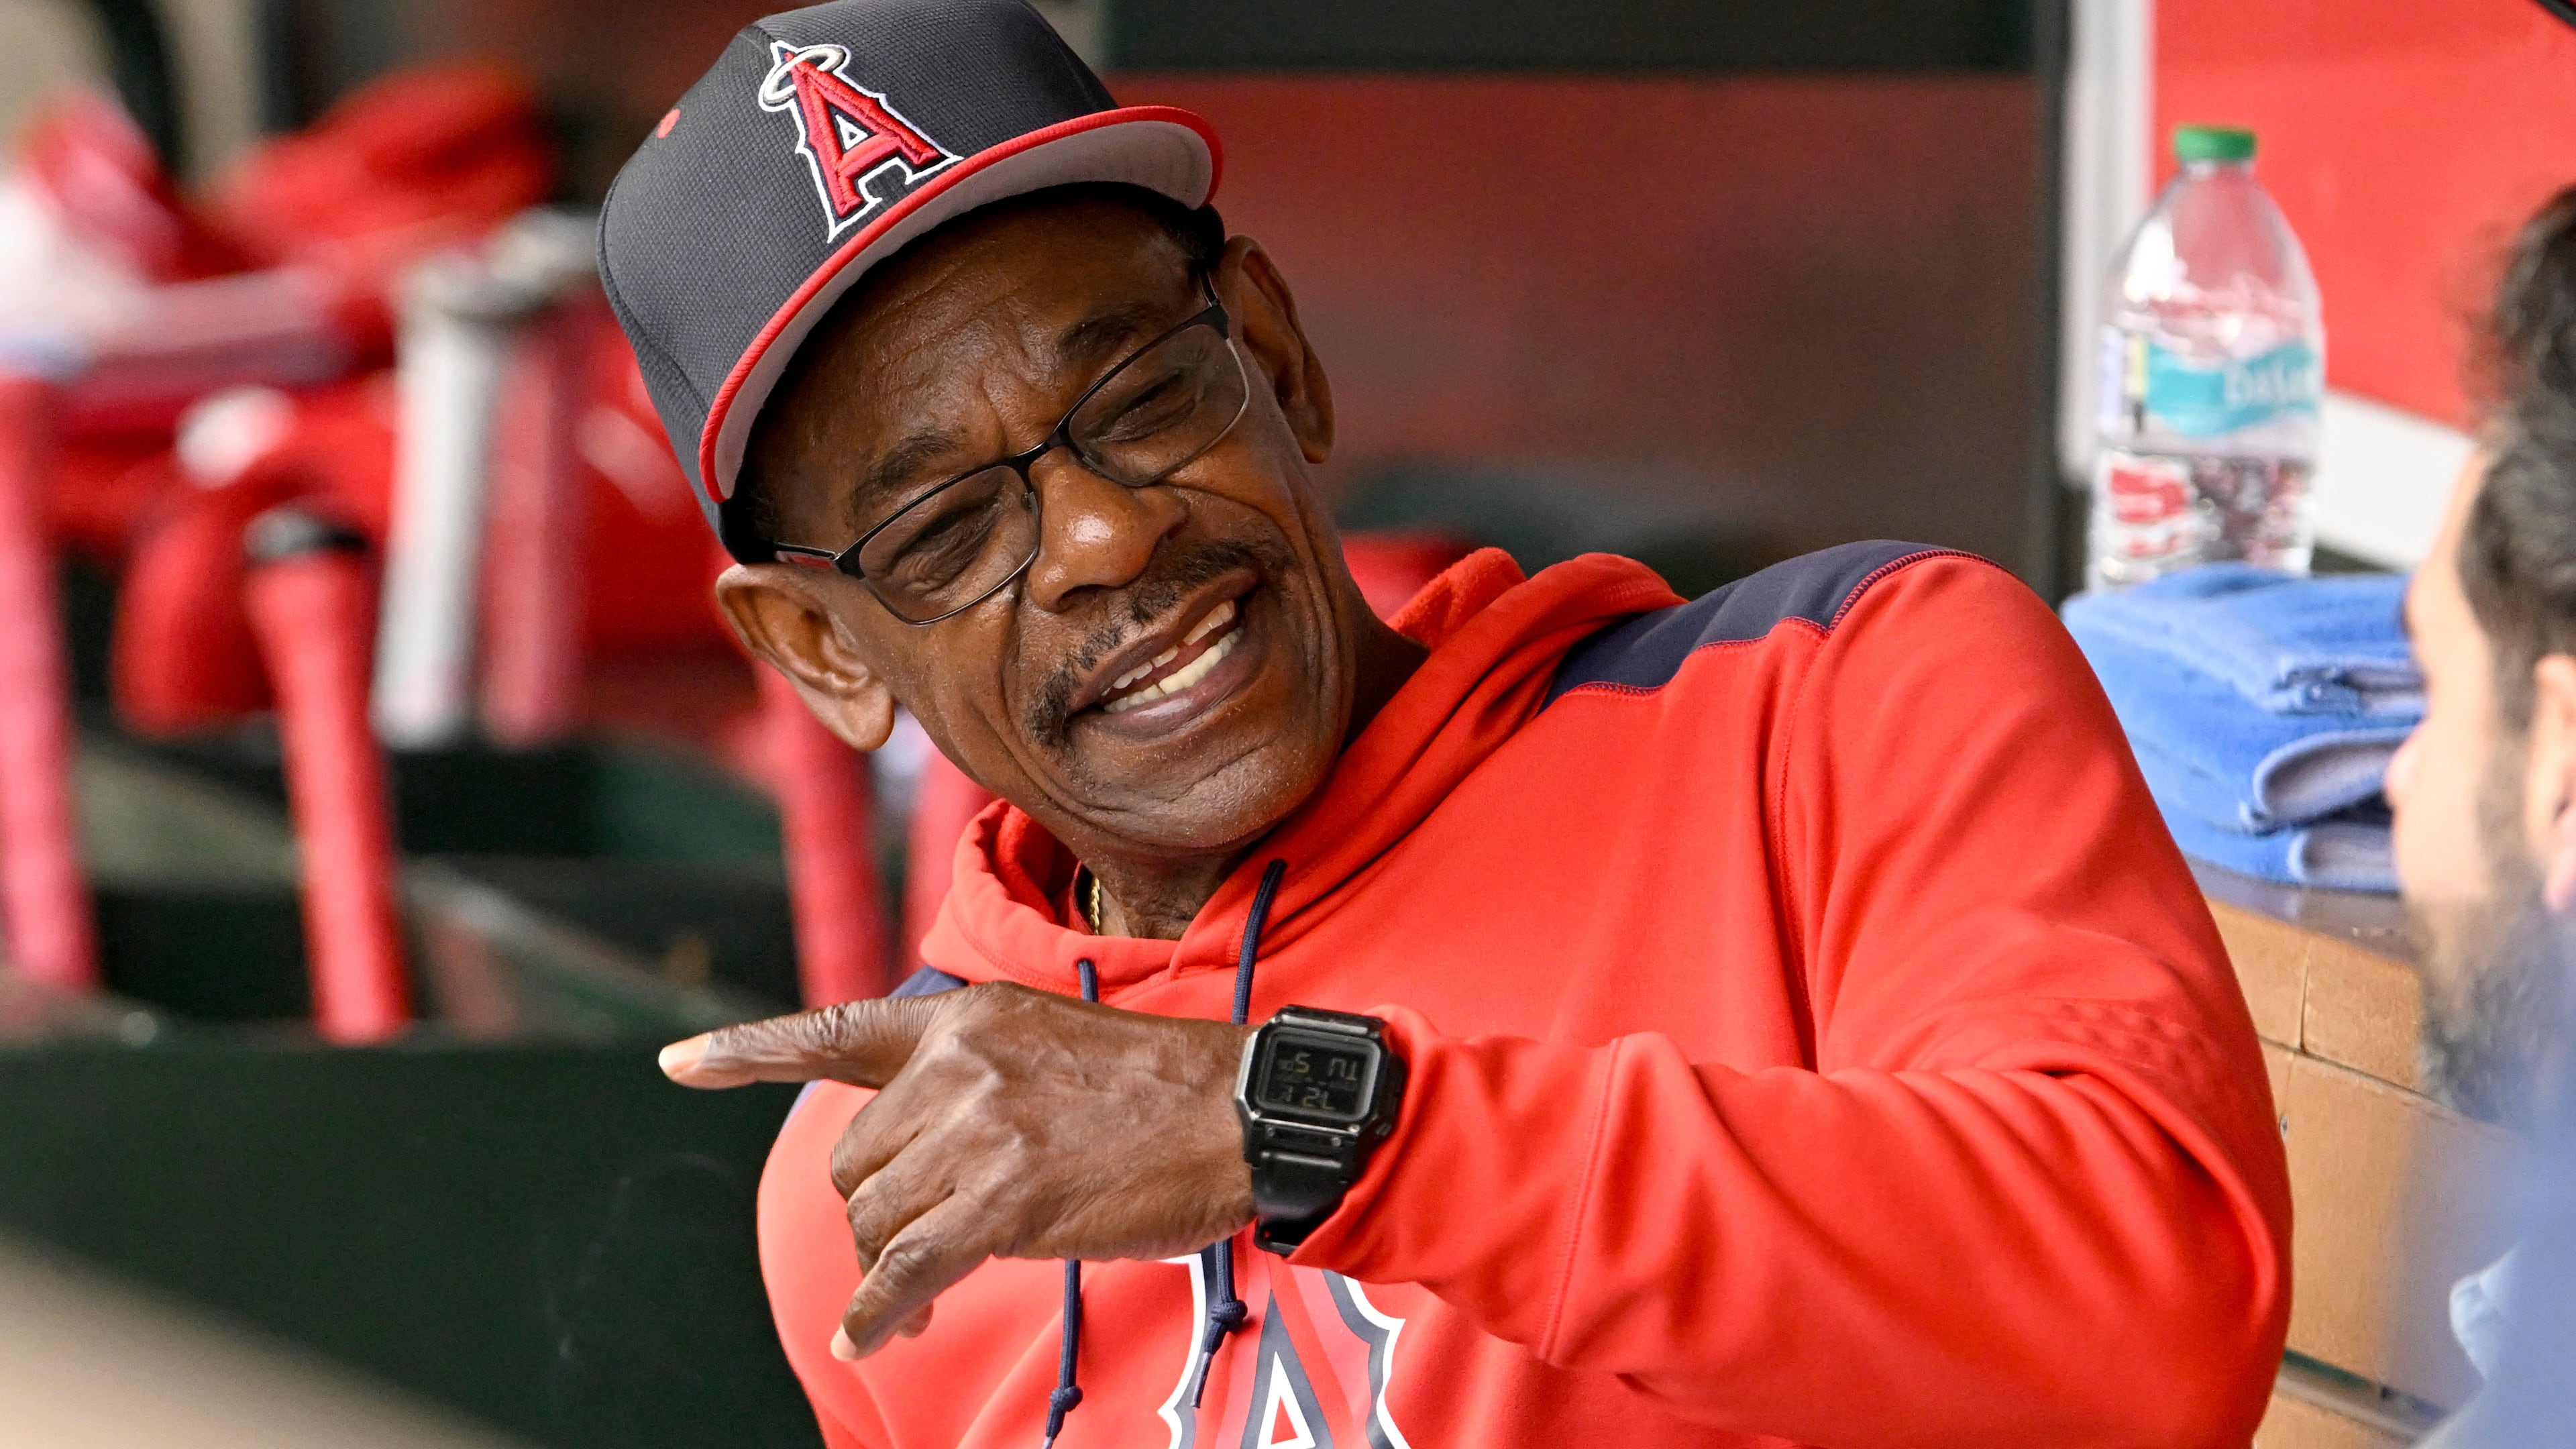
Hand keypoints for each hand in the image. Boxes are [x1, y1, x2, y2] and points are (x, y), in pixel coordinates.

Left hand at [659, 983, 1256, 1359]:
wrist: (1241, 1112)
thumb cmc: (1163, 1090)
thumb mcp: (1053, 1041)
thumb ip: (976, 1072)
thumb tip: (920, 1144)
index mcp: (968, 1020)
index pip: (836, 1032)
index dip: (746, 1053)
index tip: (677, 1065)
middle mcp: (960, 1066)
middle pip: (857, 1159)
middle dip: (876, 1209)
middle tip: (921, 1246)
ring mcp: (977, 1134)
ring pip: (875, 1217)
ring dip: (888, 1264)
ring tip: (928, 1291)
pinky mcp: (1002, 1203)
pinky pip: (906, 1270)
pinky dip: (879, 1314)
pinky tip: (872, 1338)